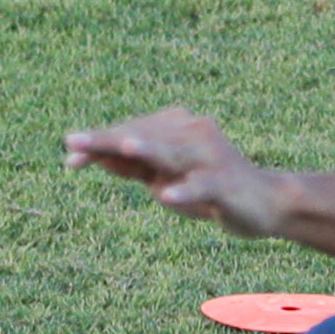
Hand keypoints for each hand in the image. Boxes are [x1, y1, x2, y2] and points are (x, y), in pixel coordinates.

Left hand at [66, 107, 296, 241]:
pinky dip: (185, 191)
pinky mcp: (225, 184)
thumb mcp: (165, 176)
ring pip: (172, 152)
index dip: (100, 141)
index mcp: (175, 130)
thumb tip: (93, 156)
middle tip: (73, 141)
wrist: (265, 203)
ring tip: (123, 147)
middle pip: (144, 136)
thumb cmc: (208, 188)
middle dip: (109, 140)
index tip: (69, 152)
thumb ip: (134, 166)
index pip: (131, 132)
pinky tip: (167, 196)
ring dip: (148, 149)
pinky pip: (202, 186)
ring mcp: (210, 158)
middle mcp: (191, 135)